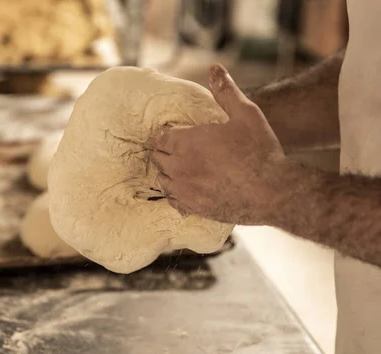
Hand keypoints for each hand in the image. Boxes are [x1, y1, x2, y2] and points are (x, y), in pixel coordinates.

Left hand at [151, 64, 291, 224]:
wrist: (272, 191)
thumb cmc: (260, 150)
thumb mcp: (246, 113)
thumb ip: (226, 92)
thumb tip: (215, 68)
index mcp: (185, 142)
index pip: (161, 137)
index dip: (170, 135)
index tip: (179, 135)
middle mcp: (178, 166)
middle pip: (158, 158)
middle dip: (167, 152)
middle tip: (181, 151)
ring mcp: (184, 190)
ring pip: (162, 180)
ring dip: (170, 173)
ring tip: (185, 169)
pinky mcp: (192, 208)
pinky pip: (173, 201)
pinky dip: (177, 195)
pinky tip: (189, 189)